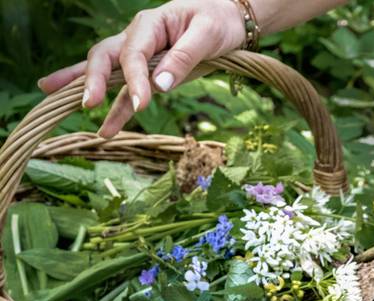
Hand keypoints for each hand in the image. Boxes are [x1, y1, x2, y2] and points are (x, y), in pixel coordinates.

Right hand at [38, 0, 245, 137]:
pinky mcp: (148, 73)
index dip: (134, 79)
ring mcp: (140, 56)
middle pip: (106, 56)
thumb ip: (183, 57)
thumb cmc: (217, 22)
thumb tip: (160, 86)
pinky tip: (106, 129)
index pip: (134, 54)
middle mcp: (138, 38)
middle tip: (89, 103)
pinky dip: (114, 107)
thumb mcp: (206, 35)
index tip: (142, 104)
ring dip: (87, 89)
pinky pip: (126, 90)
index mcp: (150, 24)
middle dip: (94, 79)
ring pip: (107, 72)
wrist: (227, 20)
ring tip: (69, 105)